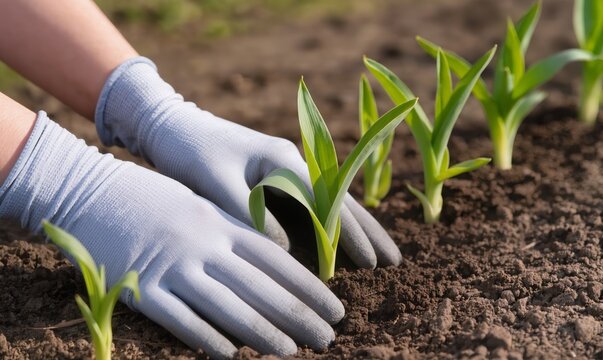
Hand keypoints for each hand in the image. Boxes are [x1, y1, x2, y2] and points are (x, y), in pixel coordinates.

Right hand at [0, 112, 343, 357]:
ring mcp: (172, 266)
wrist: (89, 190)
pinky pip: (180, 318)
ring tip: (292, 350)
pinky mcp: (139, 288)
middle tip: (327, 338)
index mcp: (220, 222)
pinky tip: (231, 354)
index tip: (334, 307)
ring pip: (227, 305)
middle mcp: (203, 244)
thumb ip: (232, 230)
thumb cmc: (152, 197)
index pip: (276, 259)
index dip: (308, 286)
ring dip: (262, 331)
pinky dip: (207, 337)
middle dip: (298, 314)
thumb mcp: (199, 204)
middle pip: (259, 285)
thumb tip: (271, 259)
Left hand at [95, 57, 401, 267]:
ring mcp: (284, 170)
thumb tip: (282, 247)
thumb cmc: (190, 150)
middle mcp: (292, 163)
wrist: (170, 126)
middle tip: (393, 260)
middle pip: (339, 201)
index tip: (371, 261)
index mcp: (283, 160)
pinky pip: (309, 206)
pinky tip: (336, 243)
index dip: (348, 234)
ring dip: (353, 230)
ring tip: (377, 254)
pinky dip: (327, 226)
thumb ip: (249, 211)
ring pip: (329, 204)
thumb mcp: (216, 181)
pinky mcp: (273, 179)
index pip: (327, 203)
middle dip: (366, 231)